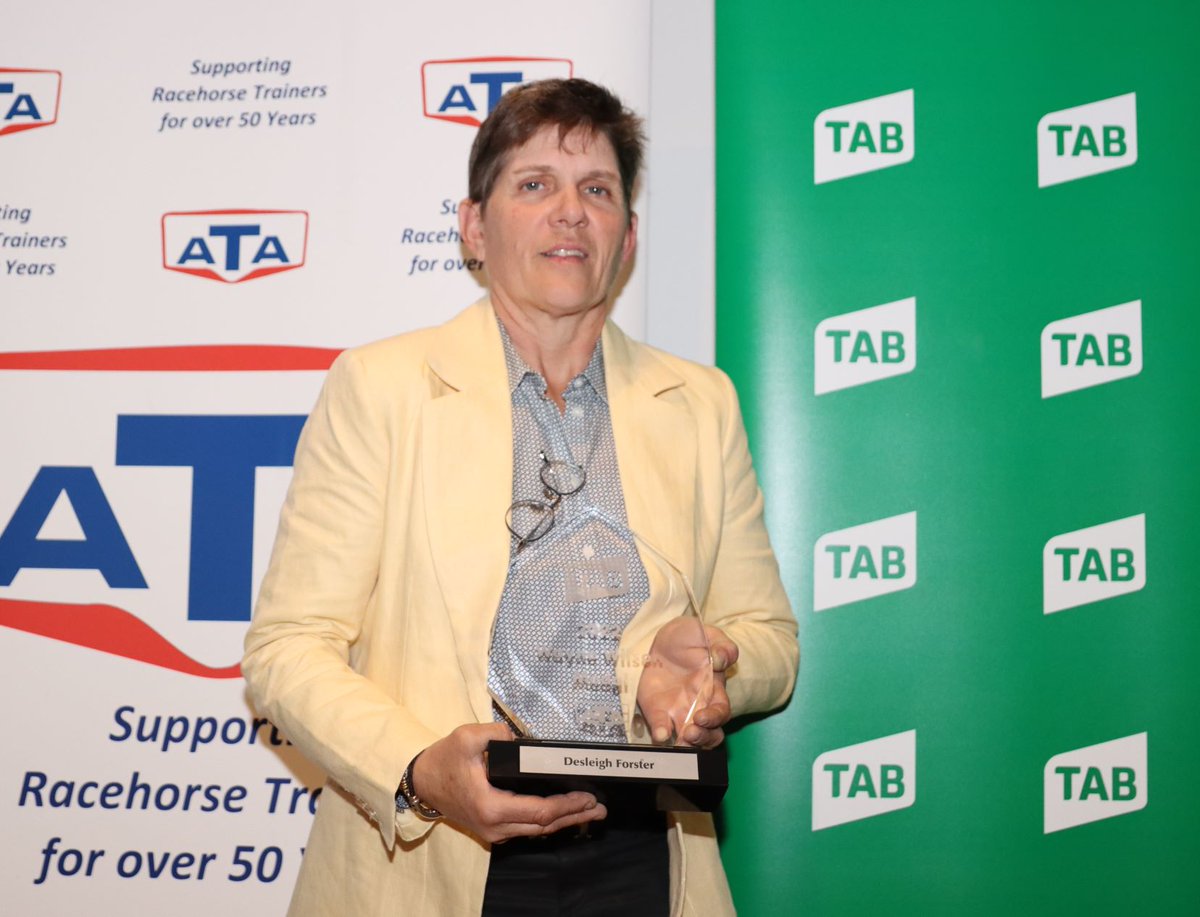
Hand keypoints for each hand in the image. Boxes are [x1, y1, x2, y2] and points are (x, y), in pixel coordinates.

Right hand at [411, 722, 606, 843]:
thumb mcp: (466, 737)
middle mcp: (494, 825)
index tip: (587, 797)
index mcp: (491, 806)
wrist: (421, 782)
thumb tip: (519, 737)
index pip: (539, 811)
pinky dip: (547, 821)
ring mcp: (493, 831)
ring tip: (589, 812)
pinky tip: (563, 813)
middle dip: (574, 816)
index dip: (566, 805)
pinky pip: (526, 828)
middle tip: (599, 808)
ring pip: (536, 830)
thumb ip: (495, 733)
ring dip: (564, 820)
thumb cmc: (443, 760)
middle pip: (543, 826)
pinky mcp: (492, 829)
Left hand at [637, 620, 737, 748]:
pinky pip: (662, 728)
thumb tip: (722, 659)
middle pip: (710, 734)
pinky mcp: (657, 711)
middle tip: (690, 733)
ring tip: (680, 741)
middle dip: (703, 738)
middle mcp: (698, 705)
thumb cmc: (687, 637)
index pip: (721, 712)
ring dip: (687, 745)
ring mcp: (677, 711)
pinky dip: (662, 734)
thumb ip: (721, 645)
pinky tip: (660, 734)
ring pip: (690, 739)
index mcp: (713, 689)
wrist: (656, 636)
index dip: (714, 718)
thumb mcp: (706, 633)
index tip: (701, 717)